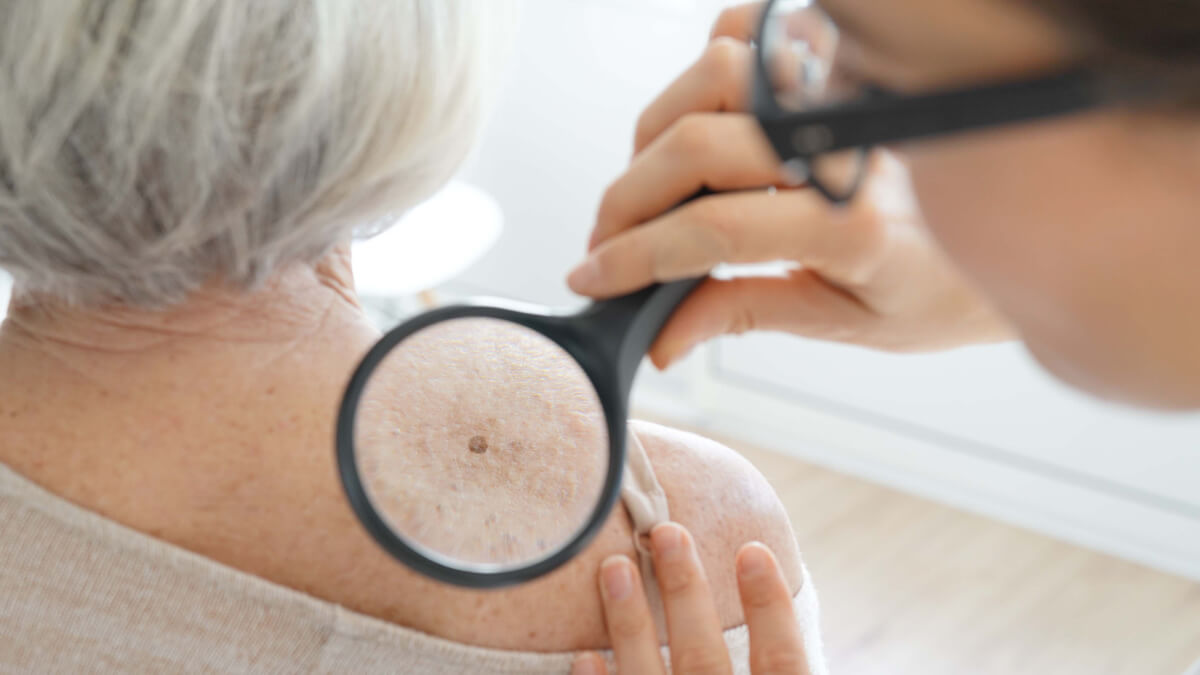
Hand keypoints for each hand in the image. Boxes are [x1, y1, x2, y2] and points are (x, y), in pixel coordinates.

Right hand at [567, 4, 1012, 367]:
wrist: (1023, 231)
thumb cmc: (943, 285)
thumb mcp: (845, 322)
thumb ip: (746, 314)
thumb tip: (662, 338)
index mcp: (852, 225)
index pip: (711, 229)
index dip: (634, 256)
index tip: (592, 278)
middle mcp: (846, 143)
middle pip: (694, 145)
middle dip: (626, 200)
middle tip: (604, 244)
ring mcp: (843, 91)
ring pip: (714, 76)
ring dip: (657, 133)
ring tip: (648, 189)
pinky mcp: (840, 63)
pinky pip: (753, 33)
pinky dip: (709, 62)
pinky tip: (698, 116)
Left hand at [570, 522, 812, 674]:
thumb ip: (779, 670)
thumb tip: (769, 587)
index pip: (783, 663)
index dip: (770, 606)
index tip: (752, 548)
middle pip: (705, 659)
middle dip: (685, 592)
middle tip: (667, 532)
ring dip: (629, 624)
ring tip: (614, 568)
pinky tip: (585, 656)